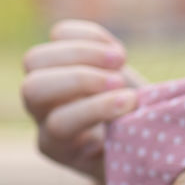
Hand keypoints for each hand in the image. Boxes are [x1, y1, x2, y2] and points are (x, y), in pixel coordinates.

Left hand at [20, 20, 147, 181]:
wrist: (130, 128)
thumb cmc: (137, 144)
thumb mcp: (135, 150)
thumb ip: (133, 139)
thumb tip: (151, 126)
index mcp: (57, 146)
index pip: (59, 124)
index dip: (95, 110)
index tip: (130, 102)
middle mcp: (41, 115)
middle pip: (32, 89)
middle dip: (78, 79)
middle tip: (118, 81)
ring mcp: (46, 83)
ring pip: (35, 59)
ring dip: (81, 53)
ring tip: (120, 60)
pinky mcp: (60, 57)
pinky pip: (59, 34)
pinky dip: (90, 36)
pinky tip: (117, 54)